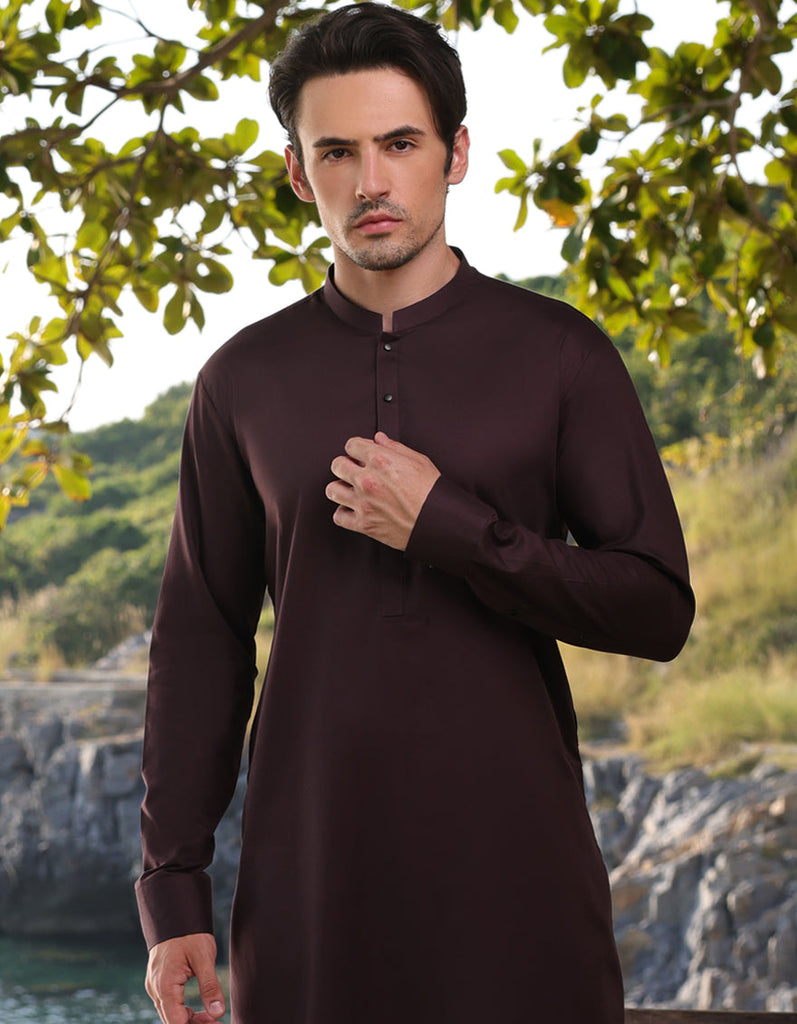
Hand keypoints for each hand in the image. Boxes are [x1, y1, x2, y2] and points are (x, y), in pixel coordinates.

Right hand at [145, 932, 224, 1022]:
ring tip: (213, 1018)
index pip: (176, 1022)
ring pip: (170, 1015)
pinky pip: (170, 1005)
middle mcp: (155, 989)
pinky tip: (201, 1011)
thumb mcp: (204, 957)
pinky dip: (184, 1011)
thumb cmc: (190, 934)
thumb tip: (218, 1012)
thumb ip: (210, 986)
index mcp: (164, 985)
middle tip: (217, 1022)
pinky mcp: (159, 983)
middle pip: (172, 1021)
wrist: (176, 916)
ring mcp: (155, 987)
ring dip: (190, 1020)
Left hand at [326, 431, 439, 549]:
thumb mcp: (419, 461)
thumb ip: (395, 448)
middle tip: (354, 471)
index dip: (356, 449)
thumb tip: (379, 439)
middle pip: (337, 465)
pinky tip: (353, 509)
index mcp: (380, 460)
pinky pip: (339, 516)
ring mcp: (363, 503)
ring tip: (350, 489)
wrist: (438, 521)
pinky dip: (344, 513)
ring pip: (332, 490)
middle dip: (346, 465)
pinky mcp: (364, 524)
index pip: (351, 445)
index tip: (360, 454)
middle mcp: (367, 480)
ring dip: (340, 488)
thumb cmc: (432, 492)